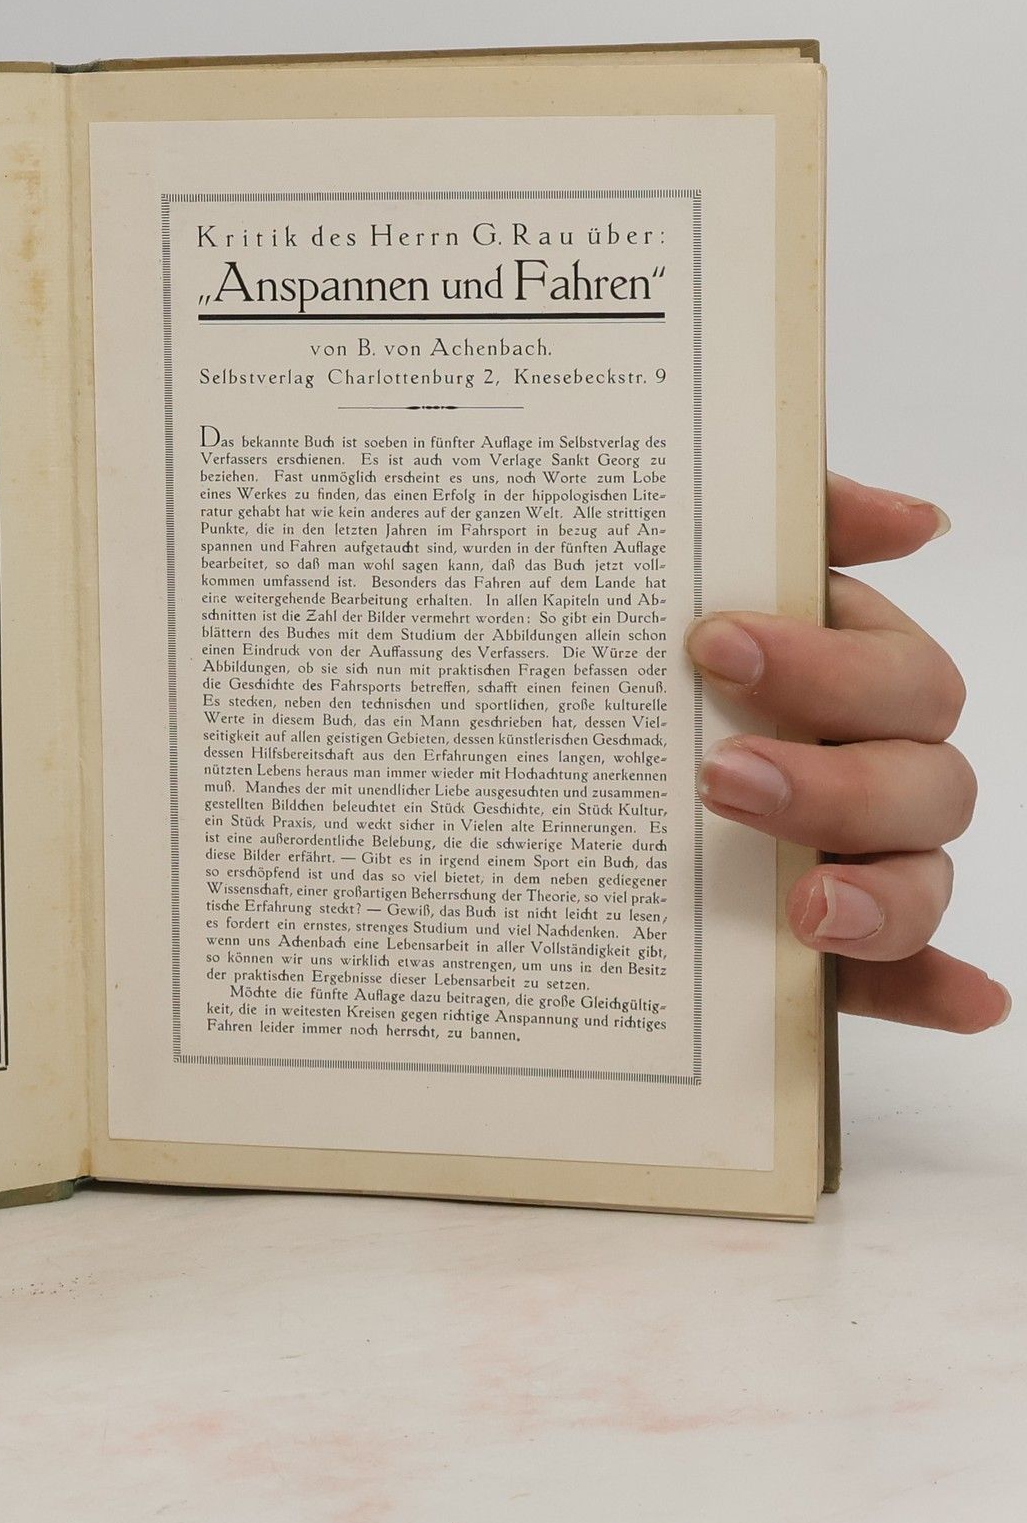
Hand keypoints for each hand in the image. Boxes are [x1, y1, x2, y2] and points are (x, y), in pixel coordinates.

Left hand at [689, 473, 1004, 1031]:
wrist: (556, 749)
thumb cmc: (660, 654)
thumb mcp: (705, 567)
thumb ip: (806, 521)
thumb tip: (918, 520)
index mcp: (856, 678)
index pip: (900, 674)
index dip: (825, 664)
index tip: (711, 643)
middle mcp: (877, 767)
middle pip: (923, 781)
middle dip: (830, 783)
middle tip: (718, 777)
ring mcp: (862, 861)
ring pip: (922, 881)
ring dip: (882, 897)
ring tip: (807, 908)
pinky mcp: (832, 947)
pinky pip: (906, 976)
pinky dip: (935, 987)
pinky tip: (965, 1002)